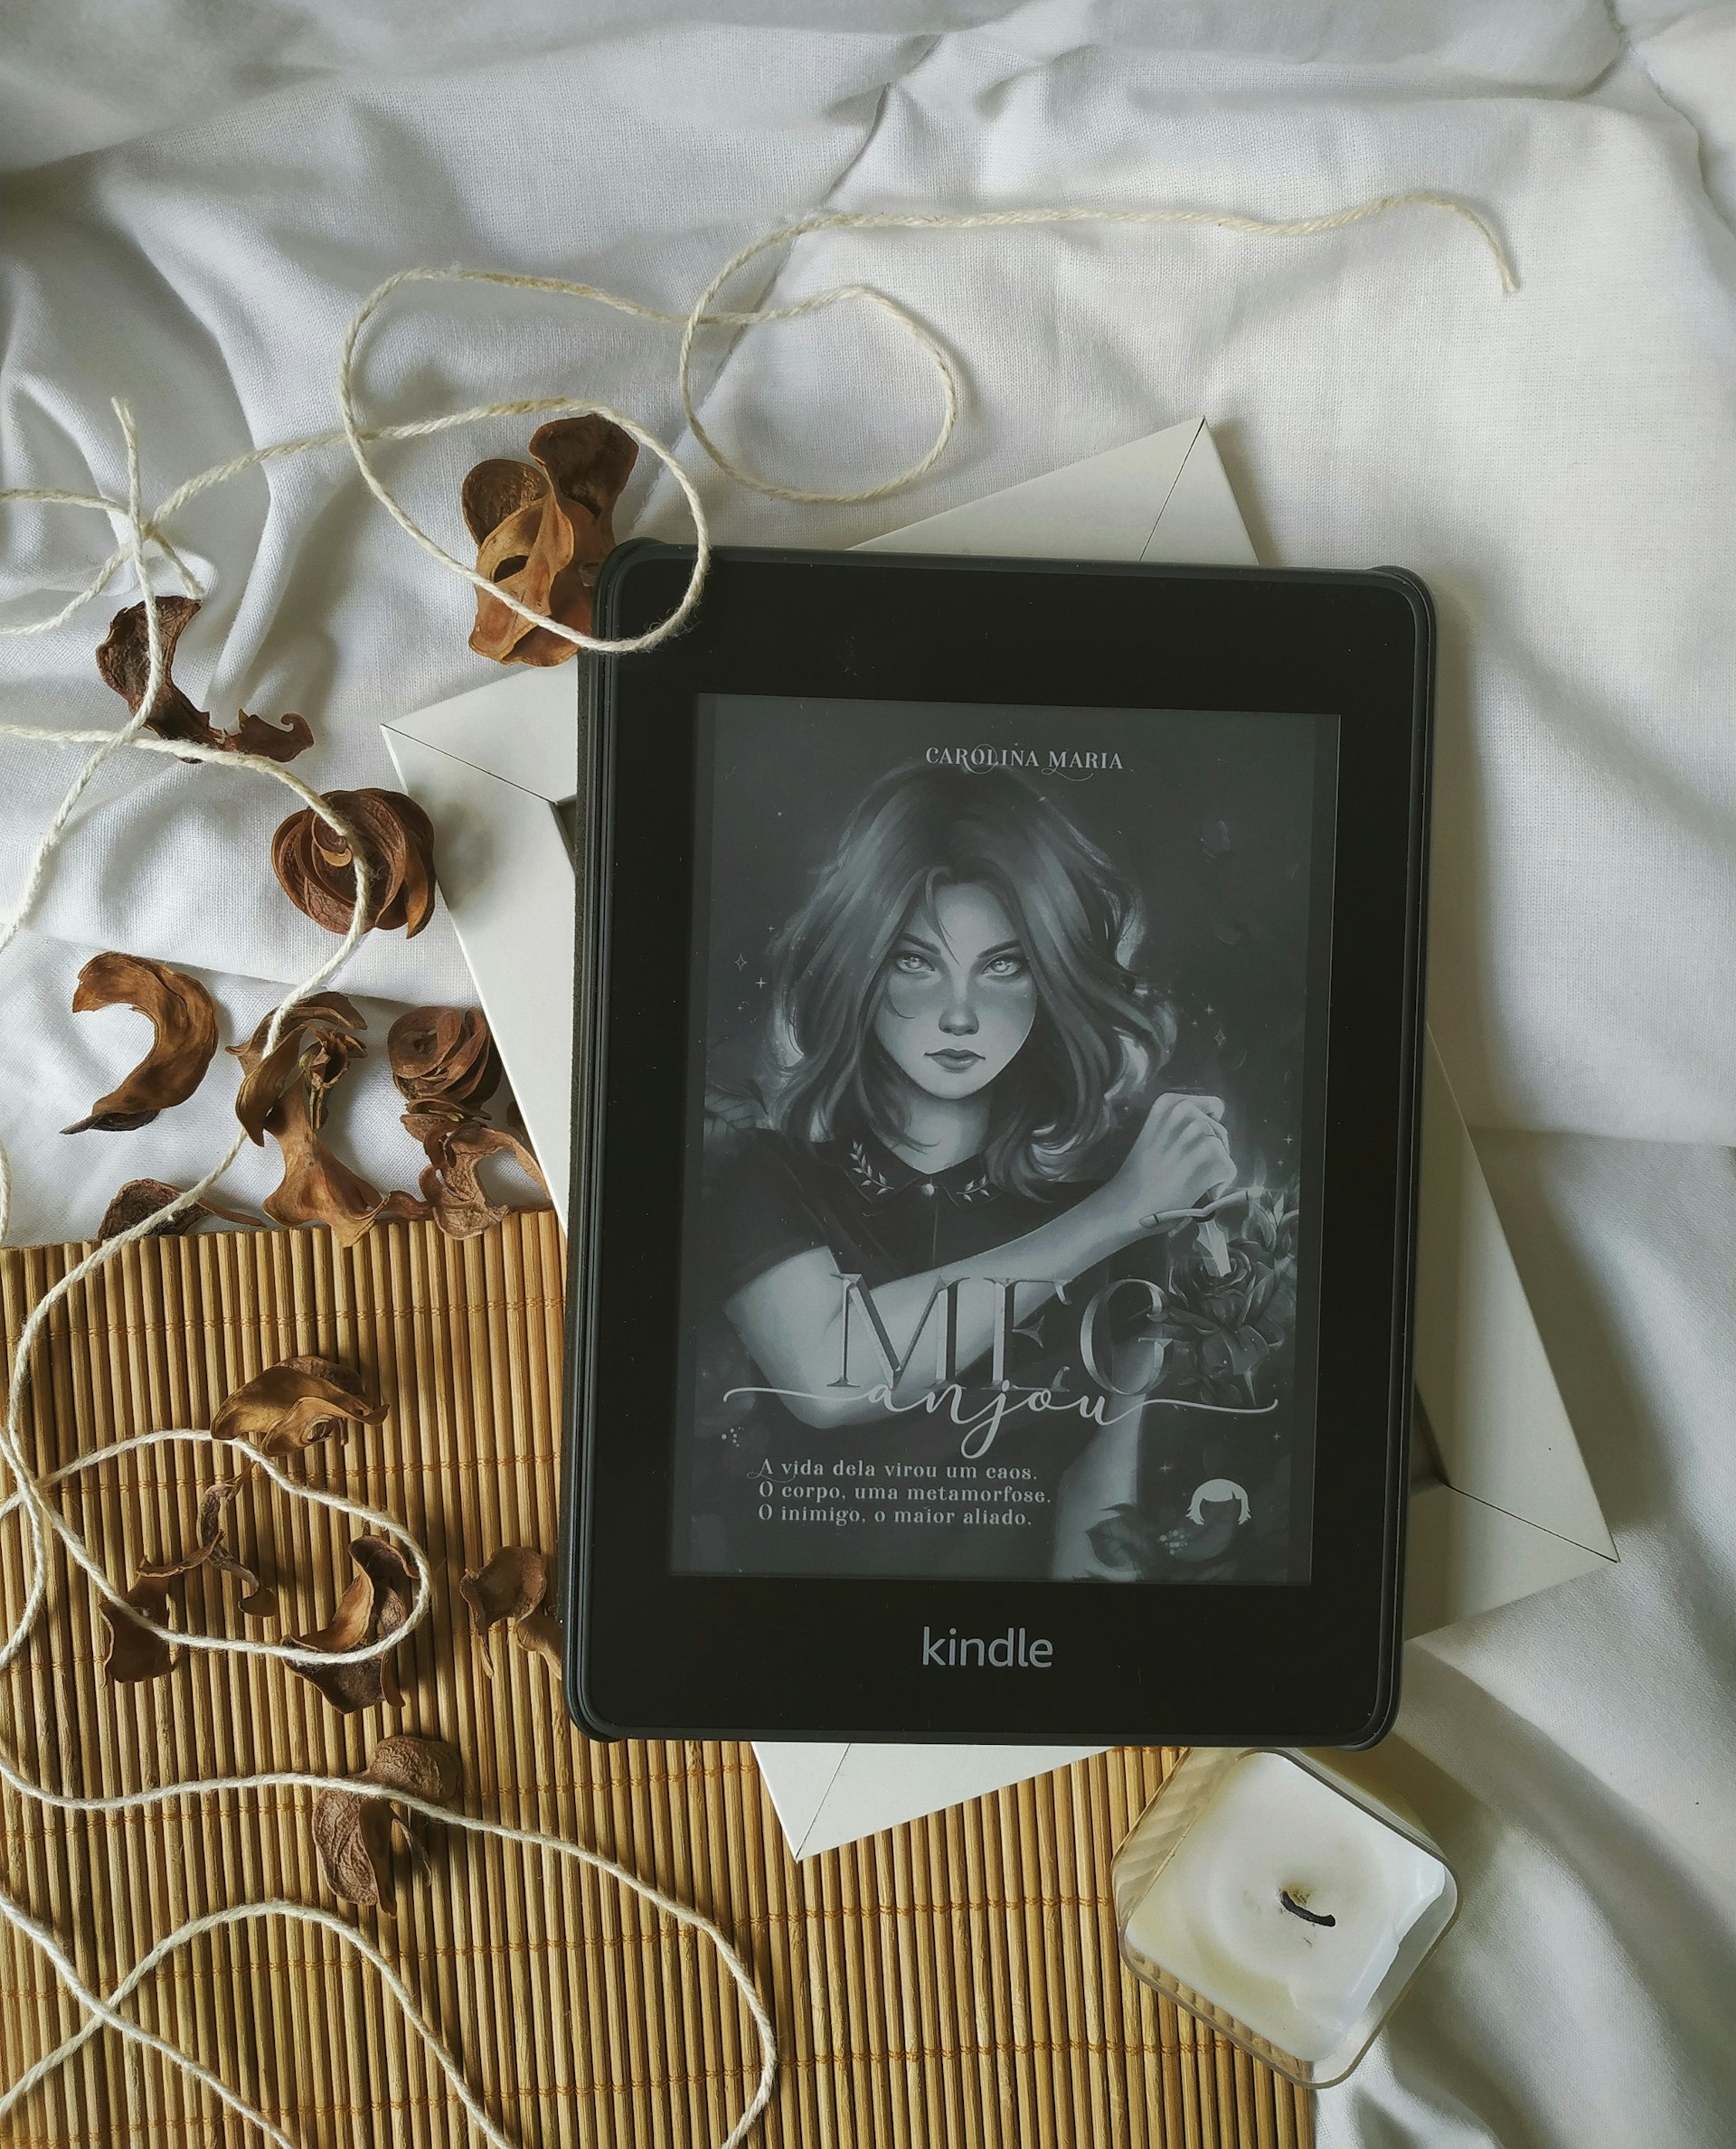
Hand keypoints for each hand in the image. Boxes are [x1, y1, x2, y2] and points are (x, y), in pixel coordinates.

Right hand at [1105, 1092, 1235, 1231]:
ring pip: (1223, 1147)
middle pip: (1218, 1127)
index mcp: (1168, 1102)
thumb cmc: (1138, 1175)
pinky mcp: (1208, 1154)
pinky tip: (1202, 1191)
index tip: (1194, 1146)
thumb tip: (1209, 1131)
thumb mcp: (1153, 1133)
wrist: (1128, 1203)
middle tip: (1193, 1169)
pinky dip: (1221, 1183)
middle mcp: (1184, 1110)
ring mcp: (1197, 1131)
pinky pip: (1229, 1166)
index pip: (1211, 1106)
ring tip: (1196, 1180)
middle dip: (1213, 1148)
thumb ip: (1178, 1125)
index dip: (1208, 1127)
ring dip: (1216, 1165)